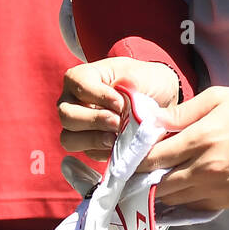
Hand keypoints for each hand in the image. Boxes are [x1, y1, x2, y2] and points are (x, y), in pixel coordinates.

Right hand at [59, 56, 180, 156]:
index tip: (120, 102)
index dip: (98, 95)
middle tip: (118, 122)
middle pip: (67, 115)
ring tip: (116, 138)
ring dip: (94, 140)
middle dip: (94, 120)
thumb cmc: (146, 82)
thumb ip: (128, 86)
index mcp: (83, 77)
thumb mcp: (140, 75)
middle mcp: (73, 102)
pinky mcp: (90, 146)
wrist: (161, 101)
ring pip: (69, 139)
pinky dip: (104, 152)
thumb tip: (119, 106)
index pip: (78, 84)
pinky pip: (88, 154)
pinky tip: (120, 145)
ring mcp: (79, 127)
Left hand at [139, 86, 228, 210]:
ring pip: (177, 201)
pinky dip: (184, 203)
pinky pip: (197, 208)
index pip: (154, 158)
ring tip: (153, 185)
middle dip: (144, 181)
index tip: (126, 160)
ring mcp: (219, 190)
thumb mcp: (218, 98)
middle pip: (160, 185)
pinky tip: (179, 194)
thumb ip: (182, 112)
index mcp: (200, 139)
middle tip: (135, 176)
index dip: (135, 161)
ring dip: (162, 194)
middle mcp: (205, 169)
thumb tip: (153, 120)